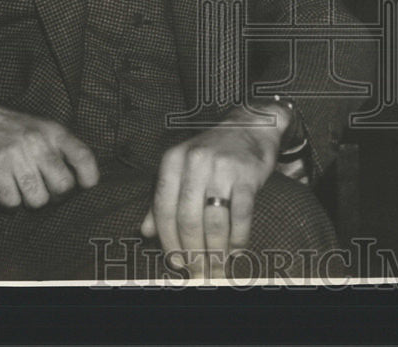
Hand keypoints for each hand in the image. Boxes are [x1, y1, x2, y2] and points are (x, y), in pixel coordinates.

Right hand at [0, 100, 98, 208]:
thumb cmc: (17, 129)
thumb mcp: (46, 128)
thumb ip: (65, 148)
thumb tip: (84, 180)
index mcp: (54, 132)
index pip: (83, 157)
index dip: (89, 177)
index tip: (86, 186)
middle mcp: (37, 143)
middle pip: (63, 186)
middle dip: (58, 196)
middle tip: (49, 191)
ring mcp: (15, 157)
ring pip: (38, 200)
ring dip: (34, 200)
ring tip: (27, 190)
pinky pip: (11, 202)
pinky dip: (11, 203)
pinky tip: (9, 191)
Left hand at [140, 104, 288, 278]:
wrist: (251, 125)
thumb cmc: (214, 151)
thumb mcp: (182, 166)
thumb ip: (163, 197)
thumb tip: (145, 231)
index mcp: (173, 160)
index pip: (164, 209)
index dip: (168, 241)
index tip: (175, 263)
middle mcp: (195, 162)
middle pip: (188, 219)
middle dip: (192, 252)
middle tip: (198, 272)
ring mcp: (222, 167)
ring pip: (214, 221)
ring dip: (216, 251)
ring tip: (217, 267)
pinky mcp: (247, 175)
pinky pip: (240, 214)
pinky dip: (238, 237)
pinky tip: (236, 250)